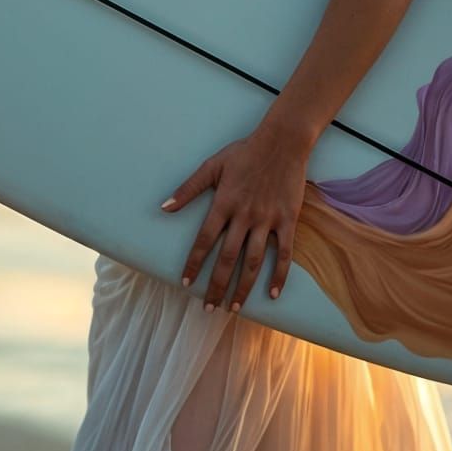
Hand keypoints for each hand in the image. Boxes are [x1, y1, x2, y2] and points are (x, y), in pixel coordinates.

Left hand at [159, 119, 309, 312]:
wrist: (282, 142)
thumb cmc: (244, 152)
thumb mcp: (212, 165)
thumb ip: (188, 188)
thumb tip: (164, 207)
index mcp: (224, 203)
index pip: (205, 240)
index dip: (194, 263)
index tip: (185, 283)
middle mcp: (244, 216)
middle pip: (227, 258)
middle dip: (216, 286)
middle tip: (208, 308)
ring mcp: (267, 220)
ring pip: (254, 261)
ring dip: (243, 287)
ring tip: (234, 308)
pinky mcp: (287, 220)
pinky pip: (285, 253)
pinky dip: (279, 275)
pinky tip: (272, 294)